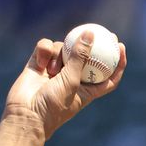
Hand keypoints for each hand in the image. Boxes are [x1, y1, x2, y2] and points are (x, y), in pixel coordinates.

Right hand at [3, 31, 126, 138]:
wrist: (25, 115)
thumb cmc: (54, 105)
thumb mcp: (72, 80)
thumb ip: (81, 57)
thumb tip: (90, 33)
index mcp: (87, 89)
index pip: (108, 76)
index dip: (117, 62)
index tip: (121, 47)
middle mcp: (72, 79)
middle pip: (86, 57)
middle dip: (92, 43)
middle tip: (98, 30)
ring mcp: (55, 71)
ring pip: (63, 49)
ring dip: (59, 56)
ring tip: (52, 70)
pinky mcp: (39, 64)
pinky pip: (45, 48)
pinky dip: (44, 51)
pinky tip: (40, 62)